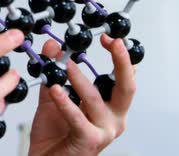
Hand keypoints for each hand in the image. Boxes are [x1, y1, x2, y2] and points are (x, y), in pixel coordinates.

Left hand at [29, 34, 135, 155]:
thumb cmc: (55, 134)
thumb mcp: (54, 97)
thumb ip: (55, 72)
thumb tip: (52, 46)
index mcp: (111, 107)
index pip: (125, 78)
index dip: (121, 56)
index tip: (109, 37)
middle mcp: (114, 118)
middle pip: (126, 87)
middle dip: (121, 62)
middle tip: (113, 42)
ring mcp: (104, 131)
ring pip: (95, 99)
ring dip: (78, 79)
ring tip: (64, 64)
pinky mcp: (88, 140)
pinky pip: (77, 118)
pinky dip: (66, 103)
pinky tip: (56, 89)